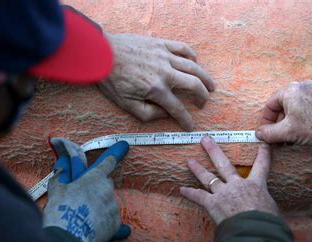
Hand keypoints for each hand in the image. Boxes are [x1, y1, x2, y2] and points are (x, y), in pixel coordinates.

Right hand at [43, 138, 128, 241]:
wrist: (68, 238)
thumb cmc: (61, 210)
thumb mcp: (56, 188)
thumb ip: (61, 174)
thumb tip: (62, 166)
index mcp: (95, 178)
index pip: (108, 162)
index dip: (114, 155)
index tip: (123, 146)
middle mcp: (108, 190)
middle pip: (106, 184)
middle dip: (97, 188)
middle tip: (84, 198)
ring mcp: (113, 207)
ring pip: (108, 202)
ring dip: (100, 206)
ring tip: (85, 217)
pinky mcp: (116, 223)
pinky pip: (112, 219)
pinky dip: (104, 222)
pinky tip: (94, 228)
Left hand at [98, 33, 214, 130]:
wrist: (99, 54)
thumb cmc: (111, 80)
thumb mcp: (126, 105)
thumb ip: (148, 114)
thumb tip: (165, 114)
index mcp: (156, 90)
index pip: (178, 109)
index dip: (186, 120)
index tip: (190, 127)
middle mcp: (165, 72)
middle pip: (194, 85)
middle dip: (203, 97)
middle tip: (204, 103)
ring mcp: (165, 56)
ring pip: (193, 67)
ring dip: (205, 78)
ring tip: (211, 86)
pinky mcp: (161, 44)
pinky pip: (183, 48)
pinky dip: (192, 56)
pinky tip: (195, 63)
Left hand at [180, 136, 278, 223]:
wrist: (253, 230)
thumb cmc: (267, 223)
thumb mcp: (272, 209)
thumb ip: (265, 204)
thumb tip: (265, 209)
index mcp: (256, 185)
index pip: (261, 166)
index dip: (263, 153)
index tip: (262, 143)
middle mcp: (237, 185)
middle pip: (224, 164)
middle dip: (213, 151)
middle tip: (205, 139)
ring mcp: (223, 193)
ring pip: (208, 178)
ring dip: (198, 169)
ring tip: (189, 161)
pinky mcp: (213, 204)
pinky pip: (199, 197)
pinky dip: (190, 193)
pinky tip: (182, 190)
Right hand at [256, 80, 311, 145]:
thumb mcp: (287, 132)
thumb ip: (269, 133)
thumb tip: (259, 134)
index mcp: (290, 90)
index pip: (270, 104)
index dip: (266, 121)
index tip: (267, 133)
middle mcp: (302, 85)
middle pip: (283, 105)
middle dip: (279, 123)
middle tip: (280, 138)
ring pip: (295, 106)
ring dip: (290, 122)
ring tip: (292, 137)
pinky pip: (307, 105)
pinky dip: (302, 117)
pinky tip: (304, 130)